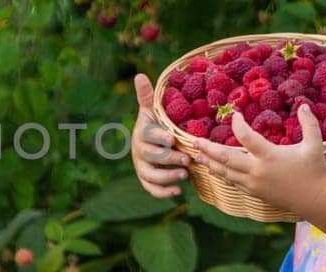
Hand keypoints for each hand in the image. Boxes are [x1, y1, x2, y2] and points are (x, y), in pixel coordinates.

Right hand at [130, 74, 190, 197]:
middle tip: (186, 160)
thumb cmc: (157, 125)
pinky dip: (163, 192)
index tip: (172, 139)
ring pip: (150, 175)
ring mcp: (142, 166)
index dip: (159, 137)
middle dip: (168, 159)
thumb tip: (139, 75)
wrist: (155, 143)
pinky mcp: (147, 179)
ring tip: (185, 175)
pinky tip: (179, 191)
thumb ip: (147, 96)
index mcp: (142, 133)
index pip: (148, 135)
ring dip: (167, 176)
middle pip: (150, 157)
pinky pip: (151, 188)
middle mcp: (140, 151)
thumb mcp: (153, 111)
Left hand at [194, 104, 325, 209]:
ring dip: (210, 162)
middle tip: (195, 141)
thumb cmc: (314, 169)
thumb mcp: (315, 145)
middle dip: (209, 149)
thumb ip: (310, 124)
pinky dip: (221, 174)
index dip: (237, 124)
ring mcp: (252, 183)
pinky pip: (232, 182)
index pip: (246, 137)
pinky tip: (213, 168)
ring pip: (225, 172)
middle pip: (226, 158)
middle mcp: (257, 170)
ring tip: (197, 155)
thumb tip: (304, 105)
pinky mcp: (252, 192)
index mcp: (269, 156)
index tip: (234, 115)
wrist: (313, 199)